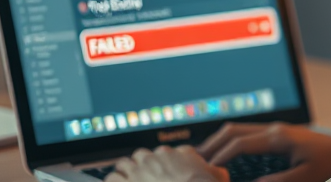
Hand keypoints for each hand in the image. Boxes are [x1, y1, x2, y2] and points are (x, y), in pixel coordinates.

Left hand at [104, 145, 228, 181]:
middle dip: (141, 166)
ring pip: (123, 164)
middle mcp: (156, 157)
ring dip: (123, 172)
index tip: (163, 173)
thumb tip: (217, 170)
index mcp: (177, 153)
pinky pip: (111, 178)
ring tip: (124, 180)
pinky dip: (113, 181)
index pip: (164, 153)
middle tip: (143, 178)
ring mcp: (140, 170)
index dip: (162, 164)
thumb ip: (216, 170)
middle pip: (141, 155)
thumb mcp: (219, 176)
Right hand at [196, 122, 330, 181]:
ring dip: (219, 142)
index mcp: (278, 137)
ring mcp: (275, 129)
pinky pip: (247, 134)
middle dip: (211, 145)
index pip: (239, 143)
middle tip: (193, 162)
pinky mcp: (278, 134)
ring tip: (203, 159)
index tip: (206, 172)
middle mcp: (274, 129)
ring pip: (238, 129)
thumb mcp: (307, 176)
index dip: (219, 158)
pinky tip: (224, 157)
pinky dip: (230, 143)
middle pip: (232, 130)